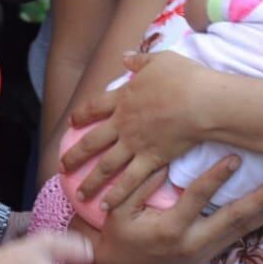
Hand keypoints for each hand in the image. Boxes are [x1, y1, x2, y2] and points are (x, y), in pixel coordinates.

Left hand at [63, 51, 208, 210]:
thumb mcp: (159, 60)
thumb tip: (125, 56)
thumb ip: (140, 60)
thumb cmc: (184, 78)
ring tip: (79, 194)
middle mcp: (123, 123)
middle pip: (93, 141)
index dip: (82, 115)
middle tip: (62, 167)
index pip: (95, 107)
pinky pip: (129, 181)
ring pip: (106, 166)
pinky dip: (116, 195)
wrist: (200, 101)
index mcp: (123, 98)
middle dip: (76, 155)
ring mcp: (135, 143)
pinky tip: (106, 207)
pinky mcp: (150, 159)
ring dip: (91, 181)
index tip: (72, 123)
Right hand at [93, 155, 262, 263]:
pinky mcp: (207, 258)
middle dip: (258, 201)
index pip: (197, 199)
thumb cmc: (120, 237)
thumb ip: (140, 186)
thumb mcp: (120, 211)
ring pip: (239, 232)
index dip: (216, 178)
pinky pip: (235, 239)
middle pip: (231, 221)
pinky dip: (255, 224)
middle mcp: (192, 244)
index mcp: (169, 229)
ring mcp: (202, 254)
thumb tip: (164, 161)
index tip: (235, 158)